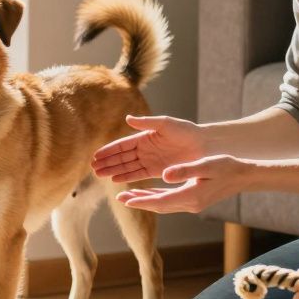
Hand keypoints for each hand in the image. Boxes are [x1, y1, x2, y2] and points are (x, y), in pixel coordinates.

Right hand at [91, 115, 206, 182]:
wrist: (204, 145)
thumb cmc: (187, 131)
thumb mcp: (166, 124)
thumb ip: (147, 123)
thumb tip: (127, 119)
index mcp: (144, 136)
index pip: (122, 145)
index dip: (109, 150)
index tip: (96, 156)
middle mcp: (145, 149)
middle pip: (122, 157)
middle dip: (107, 162)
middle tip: (93, 168)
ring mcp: (150, 161)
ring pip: (127, 167)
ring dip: (114, 170)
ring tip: (100, 174)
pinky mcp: (157, 171)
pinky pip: (139, 174)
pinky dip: (127, 177)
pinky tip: (116, 180)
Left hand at [115, 155, 250, 213]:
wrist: (244, 176)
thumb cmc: (226, 167)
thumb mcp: (206, 166)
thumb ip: (185, 171)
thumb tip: (165, 175)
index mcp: (190, 196)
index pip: (160, 201)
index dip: (141, 201)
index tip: (125, 199)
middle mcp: (189, 204)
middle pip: (158, 206)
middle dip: (139, 202)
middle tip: (120, 198)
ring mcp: (192, 204)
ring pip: (163, 205)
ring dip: (146, 201)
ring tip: (129, 196)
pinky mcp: (194, 200)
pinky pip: (170, 202)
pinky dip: (157, 198)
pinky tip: (148, 193)